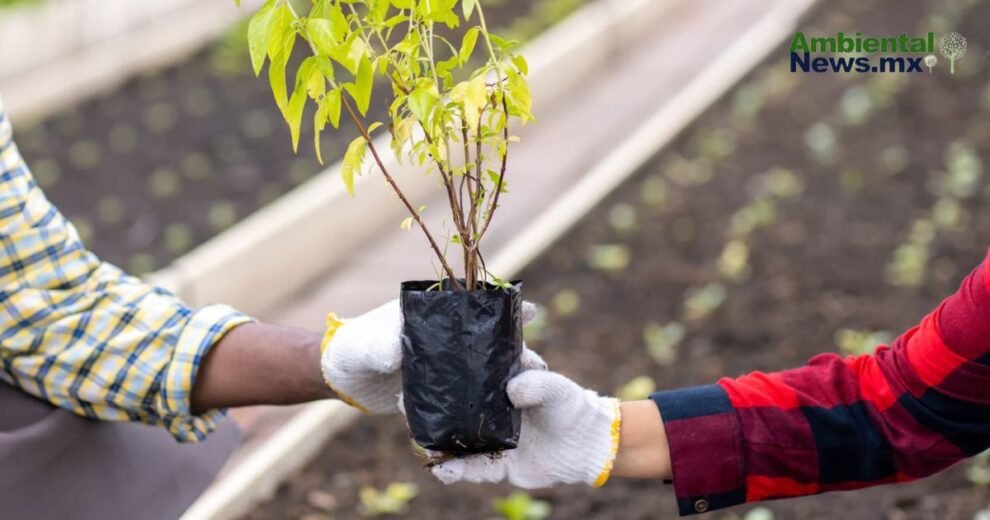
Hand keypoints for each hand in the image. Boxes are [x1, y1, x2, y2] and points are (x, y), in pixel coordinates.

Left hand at [321, 299, 542, 414]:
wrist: (339, 379)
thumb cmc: (353, 349)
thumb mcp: (367, 347)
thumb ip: (382, 347)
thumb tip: (399, 352)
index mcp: (437, 316)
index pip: (480, 307)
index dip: (508, 308)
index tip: (533, 310)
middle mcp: (448, 339)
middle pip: (492, 343)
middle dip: (516, 352)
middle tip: (537, 365)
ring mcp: (446, 367)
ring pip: (484, 374)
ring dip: (503, 384)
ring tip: (523, 397)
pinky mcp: (440, 393)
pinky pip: (464, 401)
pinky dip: (478, 410)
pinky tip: (495, 425)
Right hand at [430, 369, 620, 487]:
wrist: (587, 445)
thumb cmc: (570, 406)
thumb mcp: (554, 387)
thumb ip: (535, 384)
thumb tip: (512, 389)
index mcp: (496, 387)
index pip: (463, 378)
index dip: (439, 377)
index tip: (418, 372)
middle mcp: (488, 414)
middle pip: (450, 412)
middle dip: (427, 411)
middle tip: (405, 404)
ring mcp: (490, 441)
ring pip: (455, 443)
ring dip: (436, 443)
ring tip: (419, 440)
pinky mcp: (497, 466)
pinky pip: (472, 470)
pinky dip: (456, 471)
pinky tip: (442, 469)